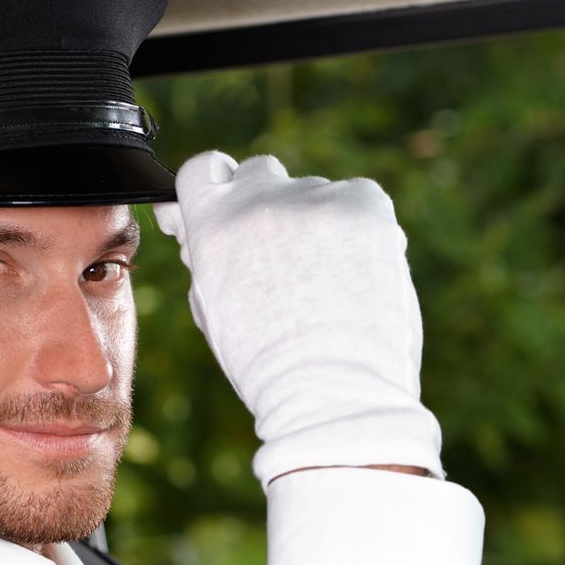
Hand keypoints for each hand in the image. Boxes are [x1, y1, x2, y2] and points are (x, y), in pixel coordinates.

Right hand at [153, 152, 442, 486]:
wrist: (332, 394)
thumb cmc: (271, 369)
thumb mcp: (216, 311)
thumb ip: (209, 259)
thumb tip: (199, 230)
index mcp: (211, 224)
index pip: (201, 170)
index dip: (216, 188)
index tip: (227, 208)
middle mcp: (259, 199)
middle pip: (260, 173)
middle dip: (269, 206)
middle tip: (289, 258)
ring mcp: (314, 198)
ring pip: (315, 193)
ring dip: (319, 223)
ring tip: (333, 286)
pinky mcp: (365, 205)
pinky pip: (360, 198)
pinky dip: (362, 225)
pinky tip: (362, 272)